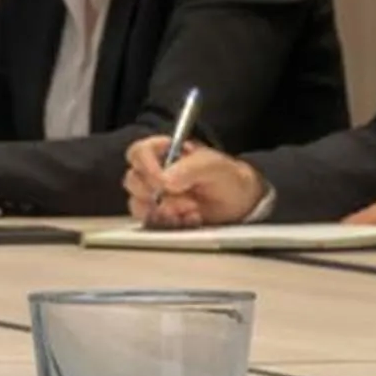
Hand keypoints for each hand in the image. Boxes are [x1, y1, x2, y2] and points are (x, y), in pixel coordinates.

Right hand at [125, 137, 262, 226]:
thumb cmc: (228, 178)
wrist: (242, 204)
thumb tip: (166, 179)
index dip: (144, 165)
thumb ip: (190, 168)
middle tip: (180, 197)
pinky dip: (169, 223)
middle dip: (156, 193)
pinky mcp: (160, 216)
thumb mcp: (214, 166)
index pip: (138, 152)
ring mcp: (156, 196)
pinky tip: (190, 219)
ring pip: (138, 203)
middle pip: (133, 180)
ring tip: (190, 209)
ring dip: (163, 210)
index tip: (161, 180)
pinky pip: (150, 222)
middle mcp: (155, 173)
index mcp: (165, 153)